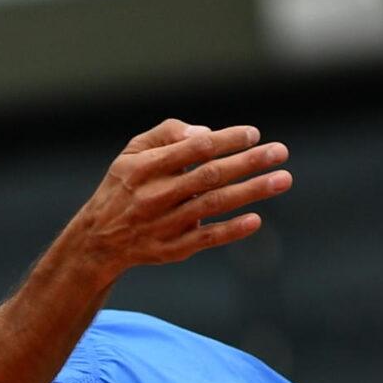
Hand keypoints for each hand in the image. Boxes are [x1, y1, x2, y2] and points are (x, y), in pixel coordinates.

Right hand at [62, 120, 291, 282]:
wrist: (99, 240)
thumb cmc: (125, 186)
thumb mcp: (132, 152)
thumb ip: (166, 134)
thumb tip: (206, 133)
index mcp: (145, 168)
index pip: (194, 149)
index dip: (226, 140)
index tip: (253, 134)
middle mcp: (156, 196)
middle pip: (210, 175)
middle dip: (249, 162)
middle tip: (279, 152)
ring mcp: (166, 225)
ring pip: (215, 205)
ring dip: (252, 191)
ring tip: (283, 179)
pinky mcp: (174, 249)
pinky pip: (207, 238)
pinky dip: (232, 230)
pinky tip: (256, 220)